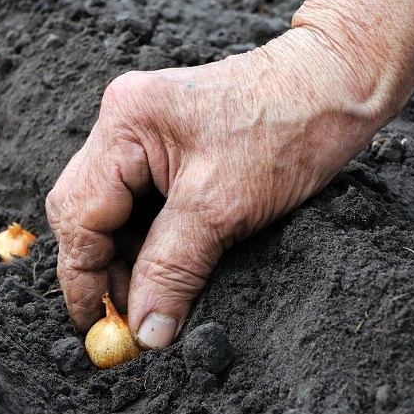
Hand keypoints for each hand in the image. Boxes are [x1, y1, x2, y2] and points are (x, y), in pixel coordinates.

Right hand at [46, 27, 388, 348]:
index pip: (78, 212)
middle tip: (125, 317)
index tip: (97, 324)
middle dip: (100, 267)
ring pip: (108, 207)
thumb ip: (172, 270)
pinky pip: (135, 197)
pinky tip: (161, 264)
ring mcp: (140, 128)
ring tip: (148, 297)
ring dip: (123, 255)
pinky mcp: (162, 141)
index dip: (83, 276)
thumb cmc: (287, 128)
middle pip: (83, 208)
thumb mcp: (223, 208)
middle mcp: (121, 120)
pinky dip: (143, 236)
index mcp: (124, 123)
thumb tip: (145, 331)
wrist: (334, 82)